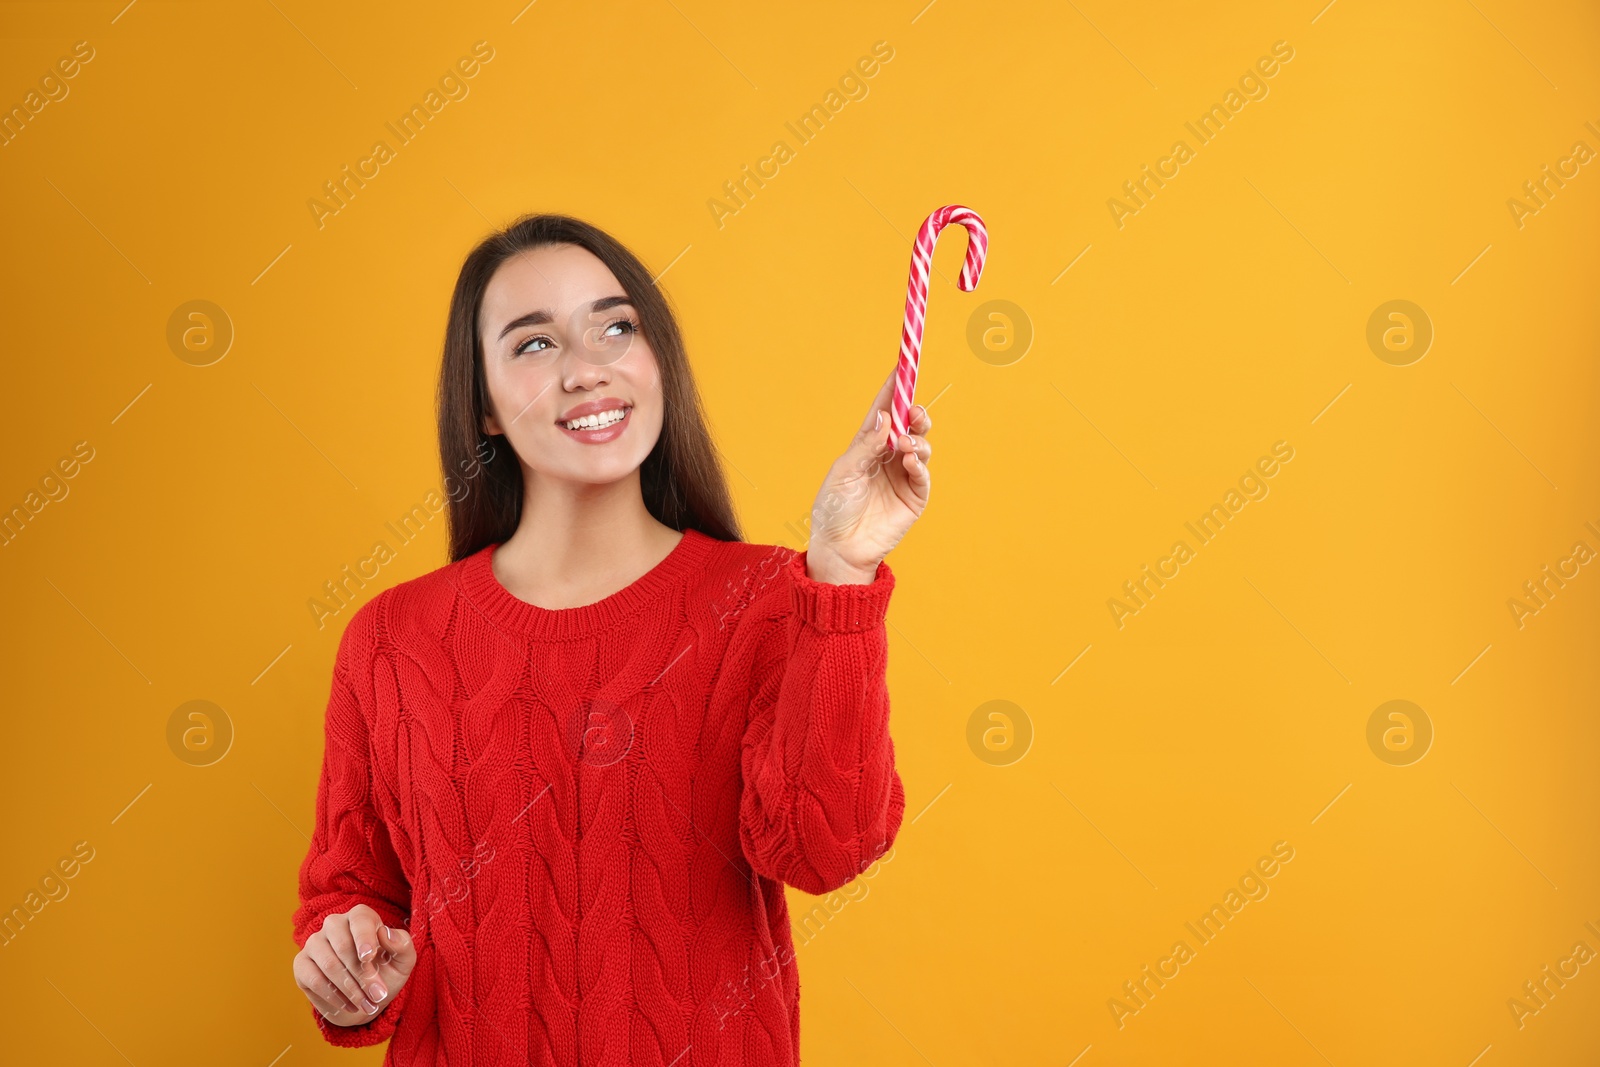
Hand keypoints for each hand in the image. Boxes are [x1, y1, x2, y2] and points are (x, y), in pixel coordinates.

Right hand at [292, 904, 416, 1026]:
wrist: (365, 997)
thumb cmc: (386, 971)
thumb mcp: (403, 961)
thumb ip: (402, 944)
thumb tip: (386, 933)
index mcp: (360, 916)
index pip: (360, 920)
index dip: (364, 938)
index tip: (369, 957)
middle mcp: (334, 924)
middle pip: (344, 946)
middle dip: (363, 975)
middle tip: (378, 995)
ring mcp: (314, 942)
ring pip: (329, 965)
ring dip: (350, 989)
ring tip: (367, 1005)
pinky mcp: (301, 963)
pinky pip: (314, 979)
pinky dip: (334, 996)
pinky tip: (350, 1005)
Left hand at [804, 363, 932, 583]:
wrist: (840, 548)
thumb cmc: (834, 509)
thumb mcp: (844, 473)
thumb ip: (865, 446)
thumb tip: (886, 417)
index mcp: (867, 445)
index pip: (885, 410)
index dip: (894, 388)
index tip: (903, 366)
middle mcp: (887, 456)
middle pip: (909, 425)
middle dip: (915, 413)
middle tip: (913, 411)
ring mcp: (903, 476)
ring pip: (920, 446)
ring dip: (917, 439)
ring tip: (905, 446)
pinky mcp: (914, 496)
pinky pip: (923, 475)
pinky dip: (919, 464)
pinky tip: (910, 462)